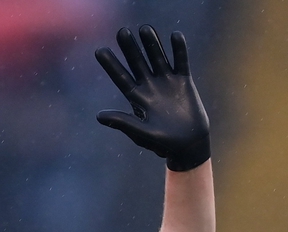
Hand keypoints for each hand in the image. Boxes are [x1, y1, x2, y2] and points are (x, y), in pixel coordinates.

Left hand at [95, 25, 210, 170]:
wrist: (188, 145)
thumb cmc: (162, 143)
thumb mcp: (140, 133)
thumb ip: (123, 122)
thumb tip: (99, 116)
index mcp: (137, 98)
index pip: (120, 77)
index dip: (110, 65)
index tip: (99, 50)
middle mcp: (150, 86)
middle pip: (137, 63)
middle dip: (130, 48)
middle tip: (122, 32)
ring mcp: (167, 82)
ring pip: (158, 57)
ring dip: (152, 44)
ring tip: (145, 29)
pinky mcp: (184, 81)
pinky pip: (181, 61)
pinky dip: (179, 49)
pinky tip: (175, 36)